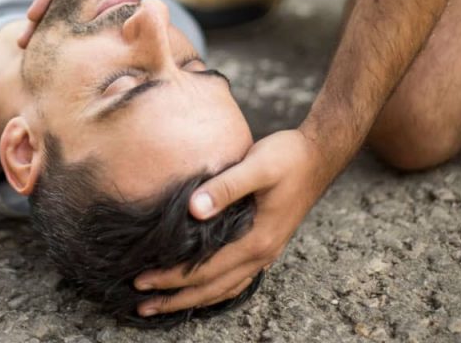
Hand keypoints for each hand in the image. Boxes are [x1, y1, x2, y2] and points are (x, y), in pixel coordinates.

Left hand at [132, 129, 333, 316]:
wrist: (319, 156)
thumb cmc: (288, 157)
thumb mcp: (257, 165)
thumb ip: (225, 186)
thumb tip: (193, 209)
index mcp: (257, 239)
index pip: (205, 269)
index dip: (172, 278)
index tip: (141, 280)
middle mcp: (262, 253)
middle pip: (212, 288)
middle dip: (175, 298)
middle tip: (141, 304)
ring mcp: (266, 252)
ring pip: (225, 288)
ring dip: (193, 299)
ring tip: (162, 305)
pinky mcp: (265, 244)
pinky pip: (237, 279)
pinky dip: (215, 290)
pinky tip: (200, 290)